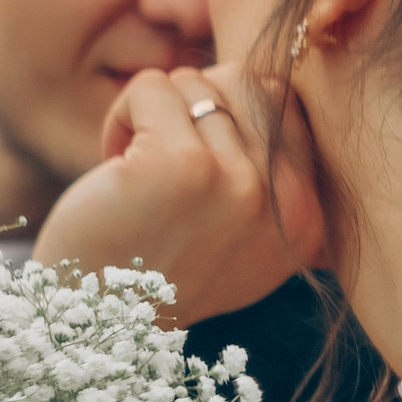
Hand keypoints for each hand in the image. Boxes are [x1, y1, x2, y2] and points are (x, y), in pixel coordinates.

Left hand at [32, 64, 324, 325]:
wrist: (94, 321)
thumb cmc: (157, 268)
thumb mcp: (239, 237)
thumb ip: (270, 176)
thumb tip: (273, 86)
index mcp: (306, 217)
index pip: (283, 104)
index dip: (225, 115)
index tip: (195, 167)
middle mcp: (283, 201)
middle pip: (243, 82)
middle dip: (192, 104)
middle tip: (161, 156)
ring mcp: (235, 181)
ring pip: (195, 80)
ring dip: (153, 113)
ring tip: (136, 167)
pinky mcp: (179, 164)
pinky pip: (153, 86)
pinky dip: (122, 114)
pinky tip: (112, 163)